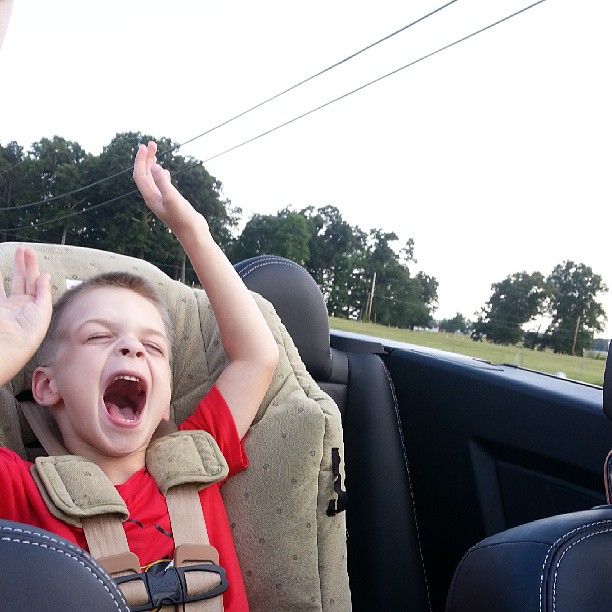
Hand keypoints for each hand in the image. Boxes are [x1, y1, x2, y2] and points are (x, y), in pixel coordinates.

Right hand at [0, 246, 51, 383]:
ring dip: (11, 269)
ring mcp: (7, 306)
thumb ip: (44, 291)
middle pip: (23, 280)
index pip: (36, 284)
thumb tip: (45, 275)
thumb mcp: (43, 310)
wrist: (10, 345)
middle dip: (23, 264)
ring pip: (8, 283)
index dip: (33, 268)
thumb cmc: (30, 332)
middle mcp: (22, 306)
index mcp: (36, 307)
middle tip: (22, 249)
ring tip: (13, 254)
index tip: (30, 254)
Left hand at [132, 141, 207, 238]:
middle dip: (146, 158)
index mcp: (151, 197)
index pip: (140, 175)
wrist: (194, 234)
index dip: (140, 160)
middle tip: (151, 143)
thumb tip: (154, 166)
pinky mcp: (171, 202)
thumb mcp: (173, 199)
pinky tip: (166, 171)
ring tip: (155, 151)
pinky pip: (161, 185)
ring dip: (152, 164)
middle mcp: (153, 198)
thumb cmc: (184, 219)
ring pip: (152, 178)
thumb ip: (163, 182)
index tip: (144, 146)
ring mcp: (162, 200)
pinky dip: (161, 174)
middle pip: (144, 174)